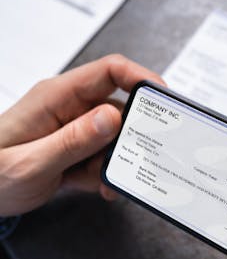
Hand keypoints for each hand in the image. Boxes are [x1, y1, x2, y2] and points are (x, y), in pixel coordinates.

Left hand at [0, 54, 165, 215]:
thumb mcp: (31, 163)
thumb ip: (73, 140)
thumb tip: (113, 116)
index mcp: (57, 96)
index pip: (109, 72)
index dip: (141, 78)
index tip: (164, 99)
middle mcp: (70, 107)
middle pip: (120, 106)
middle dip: (133, 134)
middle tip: (138, 155)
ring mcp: (75, 128)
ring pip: (116, 136)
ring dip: (117, 160)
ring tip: (102, 181)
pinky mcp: (77, 147)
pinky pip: (105, 154)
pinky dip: (107, 173)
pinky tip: (97, 187)